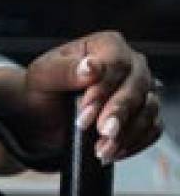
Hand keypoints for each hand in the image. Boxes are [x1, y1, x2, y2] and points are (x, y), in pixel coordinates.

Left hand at [0, 32, 163, 165]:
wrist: (42, 114)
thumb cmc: (43, 88)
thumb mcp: (42, 76)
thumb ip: (64, 70)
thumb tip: (92, 67)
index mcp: (106, 45)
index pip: (116, 63)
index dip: (103, 88)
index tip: (85, 109)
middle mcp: (130, 64)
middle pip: (137, 86)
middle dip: (118, 112)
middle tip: (102, 132)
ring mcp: (141, 90)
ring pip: (149, 109)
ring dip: (127, 133)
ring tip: (102, 149)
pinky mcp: (144, 114)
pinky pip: (152, 128)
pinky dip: (135, 142)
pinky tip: (113, 150)